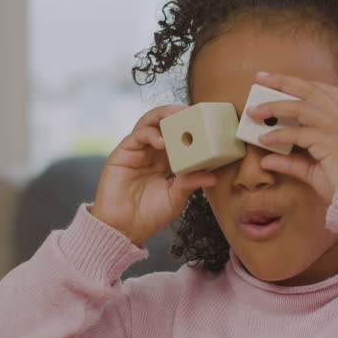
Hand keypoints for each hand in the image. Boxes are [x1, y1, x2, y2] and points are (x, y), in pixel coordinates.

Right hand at [89, 104, 217, 245]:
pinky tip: (160, 141)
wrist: (124, 228)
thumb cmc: (150, 215)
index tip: (207, 121)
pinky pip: (137, 135)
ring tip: (177, 114)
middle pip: (165, 125)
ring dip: (163, 116)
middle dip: (178, 114)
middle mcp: (153, 153)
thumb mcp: (177, 197)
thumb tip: (213, 176)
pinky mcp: (123, 153)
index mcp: (168, 162)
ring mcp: (138, 151)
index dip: (191, 127)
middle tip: (192, 110)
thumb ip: (191, 182)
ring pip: (150, 124)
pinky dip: (150, 134)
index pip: (180, 137)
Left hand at [251, 72, 337, 202]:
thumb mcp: (313, 170)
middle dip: (283, 81)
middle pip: (310, 90)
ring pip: (302, 107)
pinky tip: (265, 139)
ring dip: (275, 106)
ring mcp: (337, 128)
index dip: (301, 83)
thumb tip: (266, 160)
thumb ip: (291, 162)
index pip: (324, 92)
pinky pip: (298, 133)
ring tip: (254, 111)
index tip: (278, 80)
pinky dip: (279, 135)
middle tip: (260, 77)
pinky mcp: (330, 141)